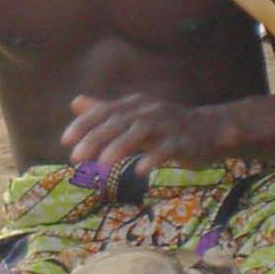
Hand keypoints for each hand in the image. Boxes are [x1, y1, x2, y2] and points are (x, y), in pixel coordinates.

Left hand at [63, 93, 221, 171]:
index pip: (105, 111)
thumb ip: (105, 111)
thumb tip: (75, 102)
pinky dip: (154, 158)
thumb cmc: (165, 125)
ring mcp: (168, 124)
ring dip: (120, 147)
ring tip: (102, 165)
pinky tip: (141, 171)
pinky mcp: (184, 141)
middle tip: (76, 157)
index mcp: (135, 104)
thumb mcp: (133, 116)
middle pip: (119, 121)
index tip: (65, 141)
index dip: (84, 124)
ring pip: (141, 132)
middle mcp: (149, 110)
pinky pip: (168, 148)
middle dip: (96, 138)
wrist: (209, 129)